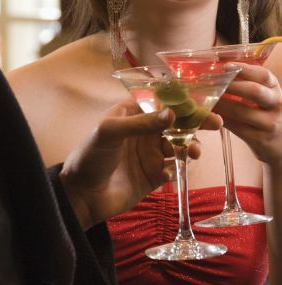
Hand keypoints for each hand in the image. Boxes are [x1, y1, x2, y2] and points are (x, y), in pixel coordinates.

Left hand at [60, 99, 221, 229]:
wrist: (82, 195)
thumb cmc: (90, 156)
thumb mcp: (109, 132)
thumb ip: (140, 123)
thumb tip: (173, 115)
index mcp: (132, 115)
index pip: (161, 102)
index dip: (181, 101)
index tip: (202, 101)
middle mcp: (144, 132)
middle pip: (175, 124)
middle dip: (195, 123)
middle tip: (216, 123)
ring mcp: (149, 153)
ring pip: (178, 146)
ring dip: (188, 147)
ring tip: (192, 153)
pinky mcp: (153, 174)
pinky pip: (172, 168)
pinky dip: (175, 169)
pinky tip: (167, 174)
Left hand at [214, 62, 281, 167]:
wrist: (279, 143)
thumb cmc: (265, 114)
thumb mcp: (264, 97)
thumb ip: (247, 84)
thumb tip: (219, 69)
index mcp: (275, 89)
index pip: (263, 75)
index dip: (244, 69)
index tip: (225, 66)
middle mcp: (276, 104)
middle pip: (254, 91)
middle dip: (230, 86)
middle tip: (212, 83)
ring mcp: (269, 123)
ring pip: (241, 111)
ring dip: (221, 104)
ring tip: (207, 99)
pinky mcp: (259, 138)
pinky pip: (236, 127)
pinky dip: (221, 119)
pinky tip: (211, 115)